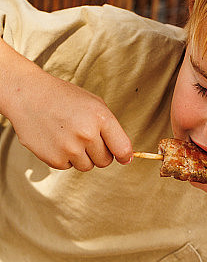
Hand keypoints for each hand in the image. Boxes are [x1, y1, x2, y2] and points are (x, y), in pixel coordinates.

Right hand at [0, 40, 131, 169]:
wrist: (27, 95)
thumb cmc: (64, 98)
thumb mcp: (93, 104)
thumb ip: (110, 128)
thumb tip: (124, 156)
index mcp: (100, 118)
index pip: (123, 149)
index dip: (124, 156)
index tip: (123, 158)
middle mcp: (87, 134)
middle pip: (105, 161)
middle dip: (99, 153)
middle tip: (86, 139)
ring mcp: (70, 148)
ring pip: (88, 166)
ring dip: (82, 156)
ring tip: (68, 136)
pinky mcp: (55, 159)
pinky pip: (69, 166)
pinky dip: (64, 157)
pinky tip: (55, 139)